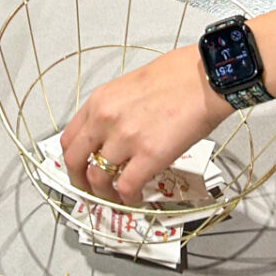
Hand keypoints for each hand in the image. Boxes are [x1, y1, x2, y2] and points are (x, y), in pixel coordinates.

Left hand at [60, 46, 232, 203]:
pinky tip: (136, 198)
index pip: (69, 139)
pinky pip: (127, 188)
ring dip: (105, 195)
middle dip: (80, 183)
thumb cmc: (177, 76)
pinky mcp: (150, 155)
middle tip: (91, 192)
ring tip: (116, 199)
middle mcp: (105, 119)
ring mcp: (126, 138)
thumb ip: (114, 112)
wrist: (206, 77)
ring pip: (98, 180)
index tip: (80, 170)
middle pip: (75, 162)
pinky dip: (128, 199)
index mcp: (99, 101)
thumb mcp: (129, 87)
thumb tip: (110, 137)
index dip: (72, 161)